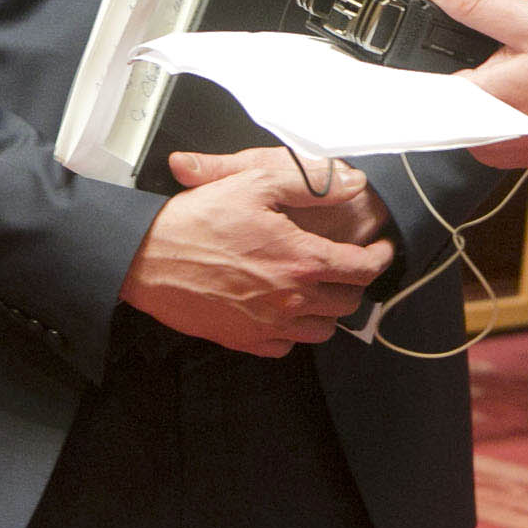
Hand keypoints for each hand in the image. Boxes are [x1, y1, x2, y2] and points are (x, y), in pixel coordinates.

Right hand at [119, 150, 394, 356]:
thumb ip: (311, 182)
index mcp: (301, 260)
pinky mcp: (244, 341)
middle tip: (347, 264)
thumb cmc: (199, 218)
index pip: (362, 269)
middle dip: (354, 282)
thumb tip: (353, 182)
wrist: (146, 258)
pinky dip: (294, 330)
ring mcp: (268, 325)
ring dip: (327, 309)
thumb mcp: (256, 182)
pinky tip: (284, 307)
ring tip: (318, 286)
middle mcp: (291, 299)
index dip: (380, 258)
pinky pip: (287, 346)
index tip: (381, 249)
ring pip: (322, 330)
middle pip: (347, 303)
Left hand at [419, 0, 527, 168]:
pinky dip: (498, 106)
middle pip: (441, 96)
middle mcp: (479, 138)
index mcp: (478, 104)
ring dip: (482, 88)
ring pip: (464, 111)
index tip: (392, 63)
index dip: (404, 70)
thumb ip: (476, 5)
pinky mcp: (508, 156)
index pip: (416, 90)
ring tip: (526, 74)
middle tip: (505, 56)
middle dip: (463, 67)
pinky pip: (484, 126)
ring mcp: (494, 152)